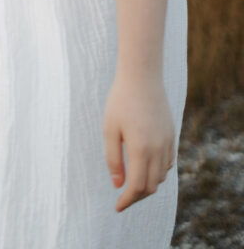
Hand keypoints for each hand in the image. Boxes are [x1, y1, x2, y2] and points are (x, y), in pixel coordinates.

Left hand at [103, 73, 175, 211]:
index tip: (117, 206)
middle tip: (123, 197)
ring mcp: (167, 142)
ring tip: (132, 183)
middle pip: (151, 186)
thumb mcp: (109, 129)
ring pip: (161, 176)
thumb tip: (118, 184)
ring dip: (148, 184)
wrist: (142, 76)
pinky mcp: (172, 135)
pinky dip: (157, 171)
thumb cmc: (120, 100)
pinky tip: (145, 167)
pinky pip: (168, 163)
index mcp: (141, 149)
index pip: (137, 187)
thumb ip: (113, 159)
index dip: (127, 200)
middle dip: (137, 196)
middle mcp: (158, 149)